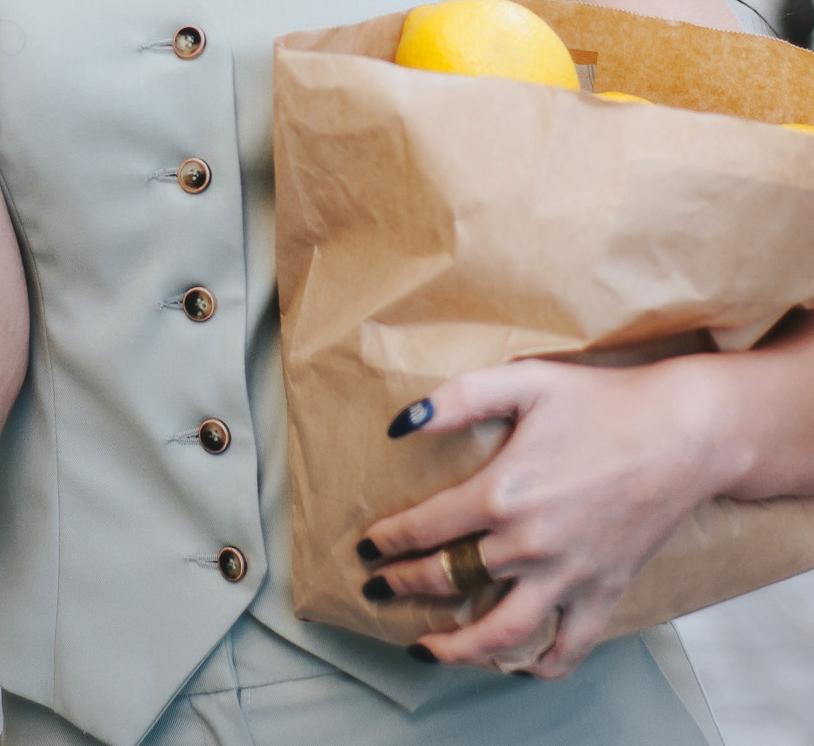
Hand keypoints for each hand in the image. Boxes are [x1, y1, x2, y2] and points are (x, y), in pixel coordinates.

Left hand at [358, 355, 730, 678]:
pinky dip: (539, 665)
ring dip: (457, 648)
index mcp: (503, 492)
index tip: (366, 550)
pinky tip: (517, 665)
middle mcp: (530, 543)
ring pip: (501, 633)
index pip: (426, 529)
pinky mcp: (604, 591)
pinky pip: (568, 647)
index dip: (388, 541)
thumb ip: (458, 399)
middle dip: (405, 587)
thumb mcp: (523, 382)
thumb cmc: (602, 401)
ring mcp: (568, 575)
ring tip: (425, 648)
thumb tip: (401, 423)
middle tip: (378, 590)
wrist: (682, 432)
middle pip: (451, 579)